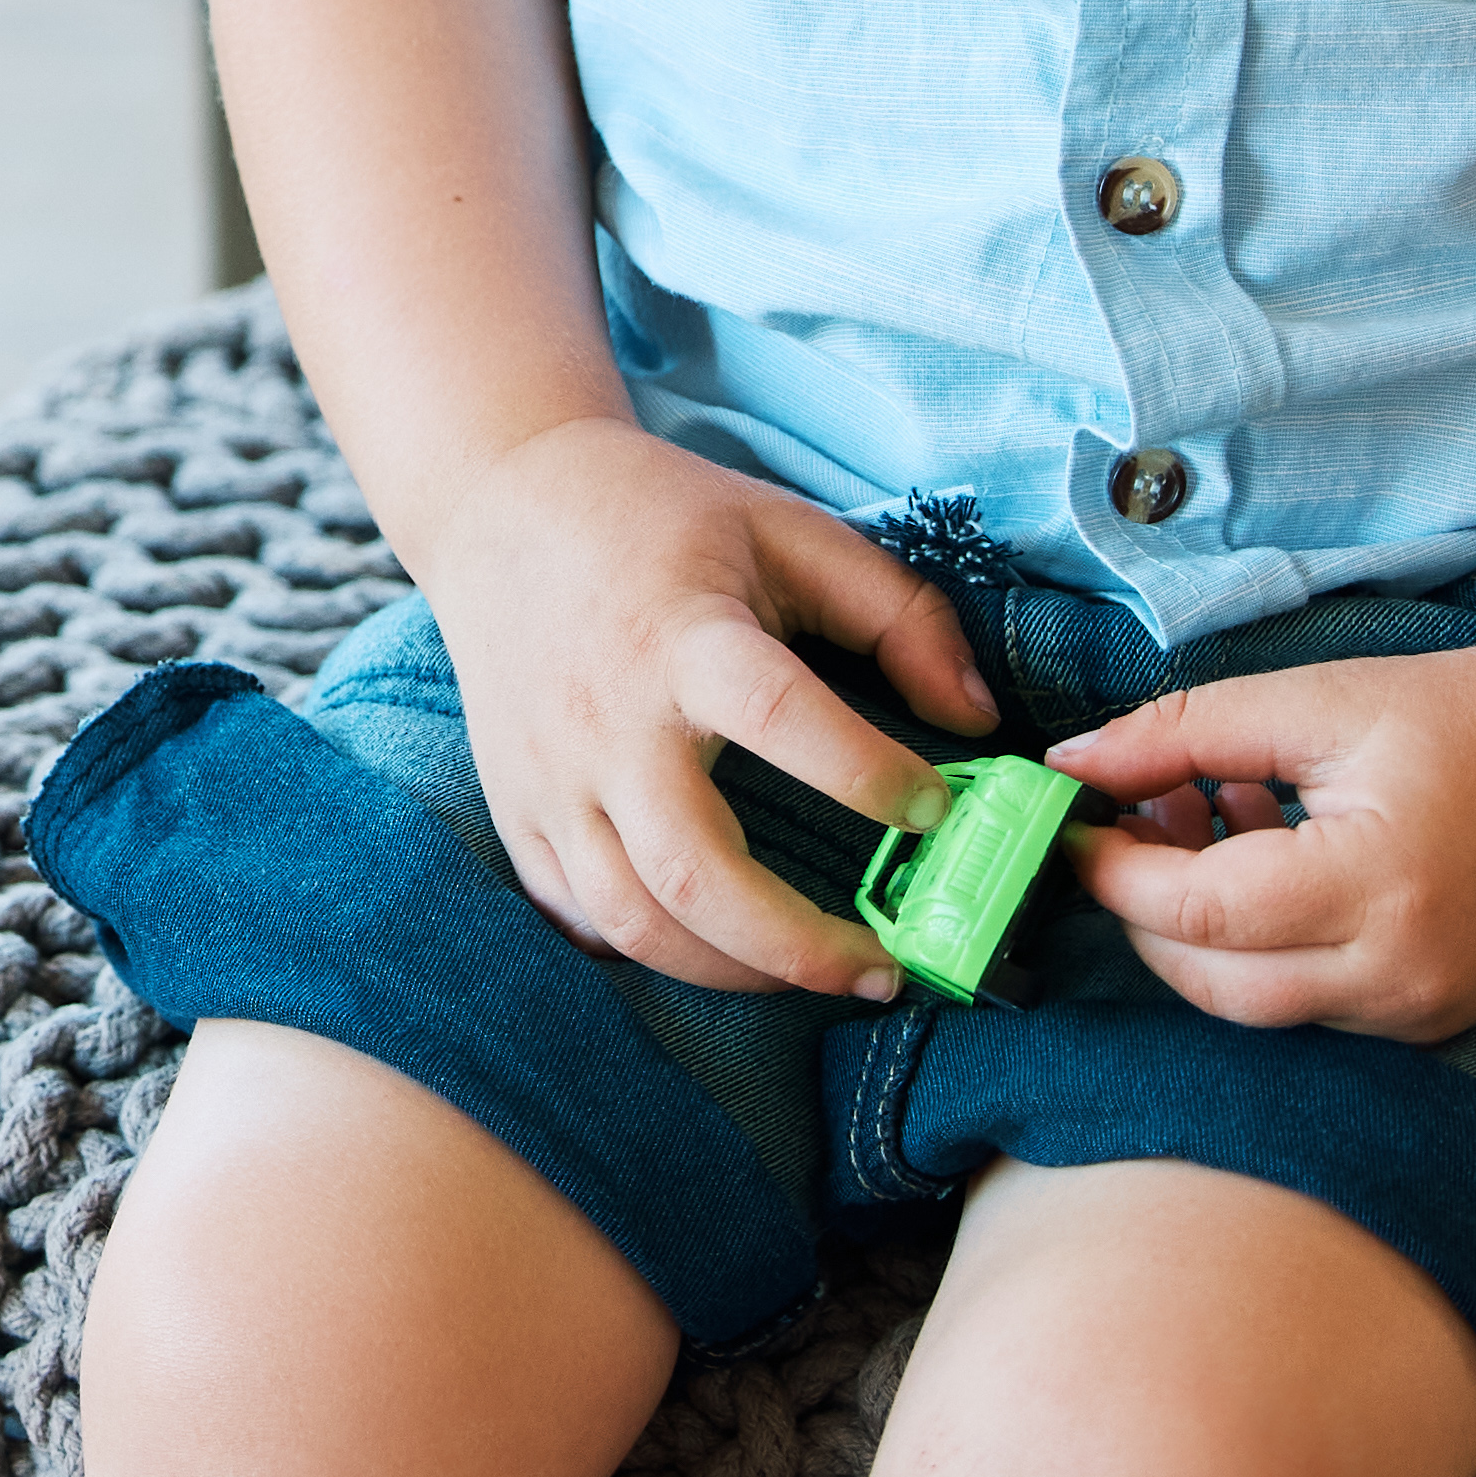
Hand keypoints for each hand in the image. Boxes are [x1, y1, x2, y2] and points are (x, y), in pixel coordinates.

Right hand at [406, 420, 997, 1000]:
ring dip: (734, 972)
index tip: (936, 808)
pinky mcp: (517, 809)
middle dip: (798, 946)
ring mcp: (551, 777)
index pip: (776, 716)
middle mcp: (608, 720)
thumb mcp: (791, 533)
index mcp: (682, 636)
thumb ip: (900, 615)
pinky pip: (580, 918)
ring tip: (812, 969)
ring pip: (634, 920)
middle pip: (693, 872)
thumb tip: (977, 720)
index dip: (866, 773)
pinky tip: (717, 945)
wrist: (498, 504)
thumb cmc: (662, 519)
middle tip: (885, 966)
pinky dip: (652, 952)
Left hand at [1045, 634, 1475, 1043]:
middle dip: (1146, 911)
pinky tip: (1268, 860)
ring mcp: (1426, 1010)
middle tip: (1125, 826)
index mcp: (1376, 884)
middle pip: (1214, 984)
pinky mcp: (1436, 1019)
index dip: (1116, 873)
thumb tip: (1069, 765)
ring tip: (1206, 819)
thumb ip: (1179, 735)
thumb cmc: (1463, 713)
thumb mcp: (1312, 700)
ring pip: (1258, 1004)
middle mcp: (1404, 974)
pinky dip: (1267, 948)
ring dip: (1203, 932)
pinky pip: (1315, 1005)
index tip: (1072, 825)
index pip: (1198, 915)